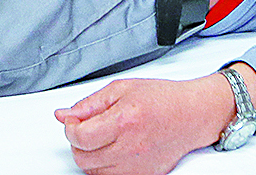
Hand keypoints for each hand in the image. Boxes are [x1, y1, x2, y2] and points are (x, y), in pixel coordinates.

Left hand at [55, 74, 232, 174]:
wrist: (192, 115)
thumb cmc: (162, 98)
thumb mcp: (120, 89)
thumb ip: (89, 104)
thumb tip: (64, 115)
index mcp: (123, 121)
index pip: (80, 137)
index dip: (69, 129)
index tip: (71, 121)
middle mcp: (130, 147)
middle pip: (84, 158)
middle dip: (77, 143)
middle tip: (84, 129)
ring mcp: (137, 165)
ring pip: (94, 172)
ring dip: (89, 156)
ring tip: (99, 138)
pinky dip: (104, 166)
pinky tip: (111, 149)